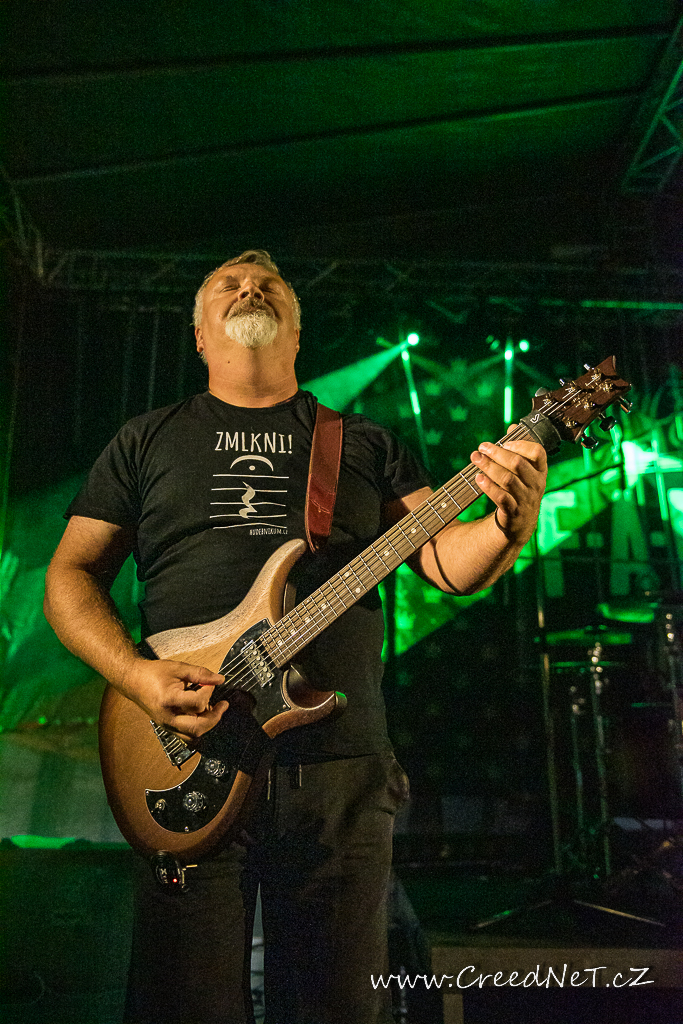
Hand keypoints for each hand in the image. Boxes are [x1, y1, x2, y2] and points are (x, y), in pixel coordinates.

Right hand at [121, 658, 228, 742]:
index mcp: (168, 700)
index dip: (209, 691)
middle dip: (214, 717)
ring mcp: (166, 724)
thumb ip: (200, 673)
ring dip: (207, 724)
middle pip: (198, 727)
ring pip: (193, 735)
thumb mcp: (178, 668)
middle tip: (223, 705)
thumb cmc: (152, 673)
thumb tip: (218, 679)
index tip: (210, 682)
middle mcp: (167, 717)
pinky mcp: (167, 726)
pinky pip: (186, 734)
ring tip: (214, 710)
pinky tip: (201, 713)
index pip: (198, 703)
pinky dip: (198, 726)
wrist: (133, 680)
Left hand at [470, 425, 547, 545]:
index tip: (505, 442)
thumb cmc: (520, 490)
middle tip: (482, 447)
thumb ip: (520, 449)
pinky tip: (478, 478)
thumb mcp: (525, 471)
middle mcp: (535, 484)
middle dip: (497, 453)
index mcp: (540, 471)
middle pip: (517, 464)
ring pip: (507, 479)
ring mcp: (525, 499)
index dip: (521, 445)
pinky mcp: (513, 512)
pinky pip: (501, 497)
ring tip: (475, 459)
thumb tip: (513, 426)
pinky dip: (488, 487)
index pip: (538, 453)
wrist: (520, 523)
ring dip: (489, 467)